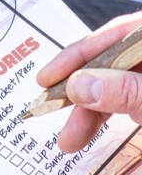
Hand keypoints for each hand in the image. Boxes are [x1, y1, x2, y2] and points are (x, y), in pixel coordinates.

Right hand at [36, 11, 141, 152]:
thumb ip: (124, 91)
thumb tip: (79, 85)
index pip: (118, 34)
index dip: (78, 55)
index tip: (48, 77)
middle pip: (112, 62)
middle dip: (80, 91)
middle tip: (50, 110)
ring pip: (116, 84)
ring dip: (89, 112)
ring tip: (69, 140)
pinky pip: (125, 98)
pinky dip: (105, 116)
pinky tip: (88, 131)